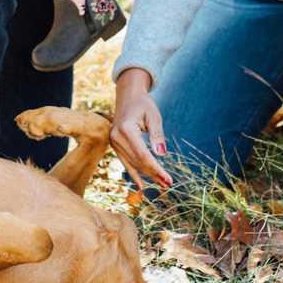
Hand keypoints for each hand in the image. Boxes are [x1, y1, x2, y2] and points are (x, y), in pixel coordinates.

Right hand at [110, 68, 171, 189]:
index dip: (156, 169)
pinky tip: (142, 185)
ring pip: (132, 164)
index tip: (168, 179)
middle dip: (154, 174)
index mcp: (126, 129)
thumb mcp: (154, 116)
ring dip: (147, 175)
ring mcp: (113, 142)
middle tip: (169, 184)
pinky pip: (125, 162)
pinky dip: (134, 173)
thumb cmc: (143, 104)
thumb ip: (157, 135)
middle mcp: (116, 137)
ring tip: (162, 184)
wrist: (128, 96)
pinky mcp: (114, 145)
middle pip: (137, 161)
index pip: (143, 154)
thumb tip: (161, 154)